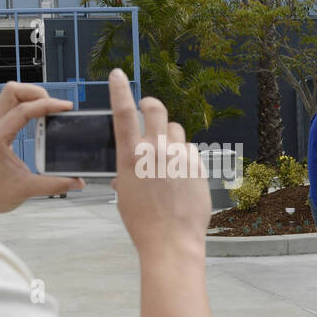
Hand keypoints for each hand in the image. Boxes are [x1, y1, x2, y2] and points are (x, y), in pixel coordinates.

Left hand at [0, 82, 82, 223]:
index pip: (24, 110)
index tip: (66, 107)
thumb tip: (78, 181)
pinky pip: (10, 106)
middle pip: (12, 90)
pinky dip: (26, 105)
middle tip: (55, 106)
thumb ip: (56, 184)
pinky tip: (39, 116)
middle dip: (37, 93)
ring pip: (10, 95)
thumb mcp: (28, 189)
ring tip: (49, 108)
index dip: (48, 105)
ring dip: (30, 97)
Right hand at [110, 69, 210, 258]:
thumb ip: (127, 175)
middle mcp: (156, 150)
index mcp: (131, 156)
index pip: (122, 113)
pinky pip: (190, 151)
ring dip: (169, 135)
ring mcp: (179, 156)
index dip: (120, 90)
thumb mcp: (125, 196)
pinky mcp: (197, 166)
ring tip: (166, 156)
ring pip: (176, 130)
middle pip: (156, 109)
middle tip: (148, 109)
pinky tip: (180, 176)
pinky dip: (183, 157)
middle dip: (151, 105)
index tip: (118, 75)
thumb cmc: (143, 223)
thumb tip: (129, 173)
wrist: (171, 241)